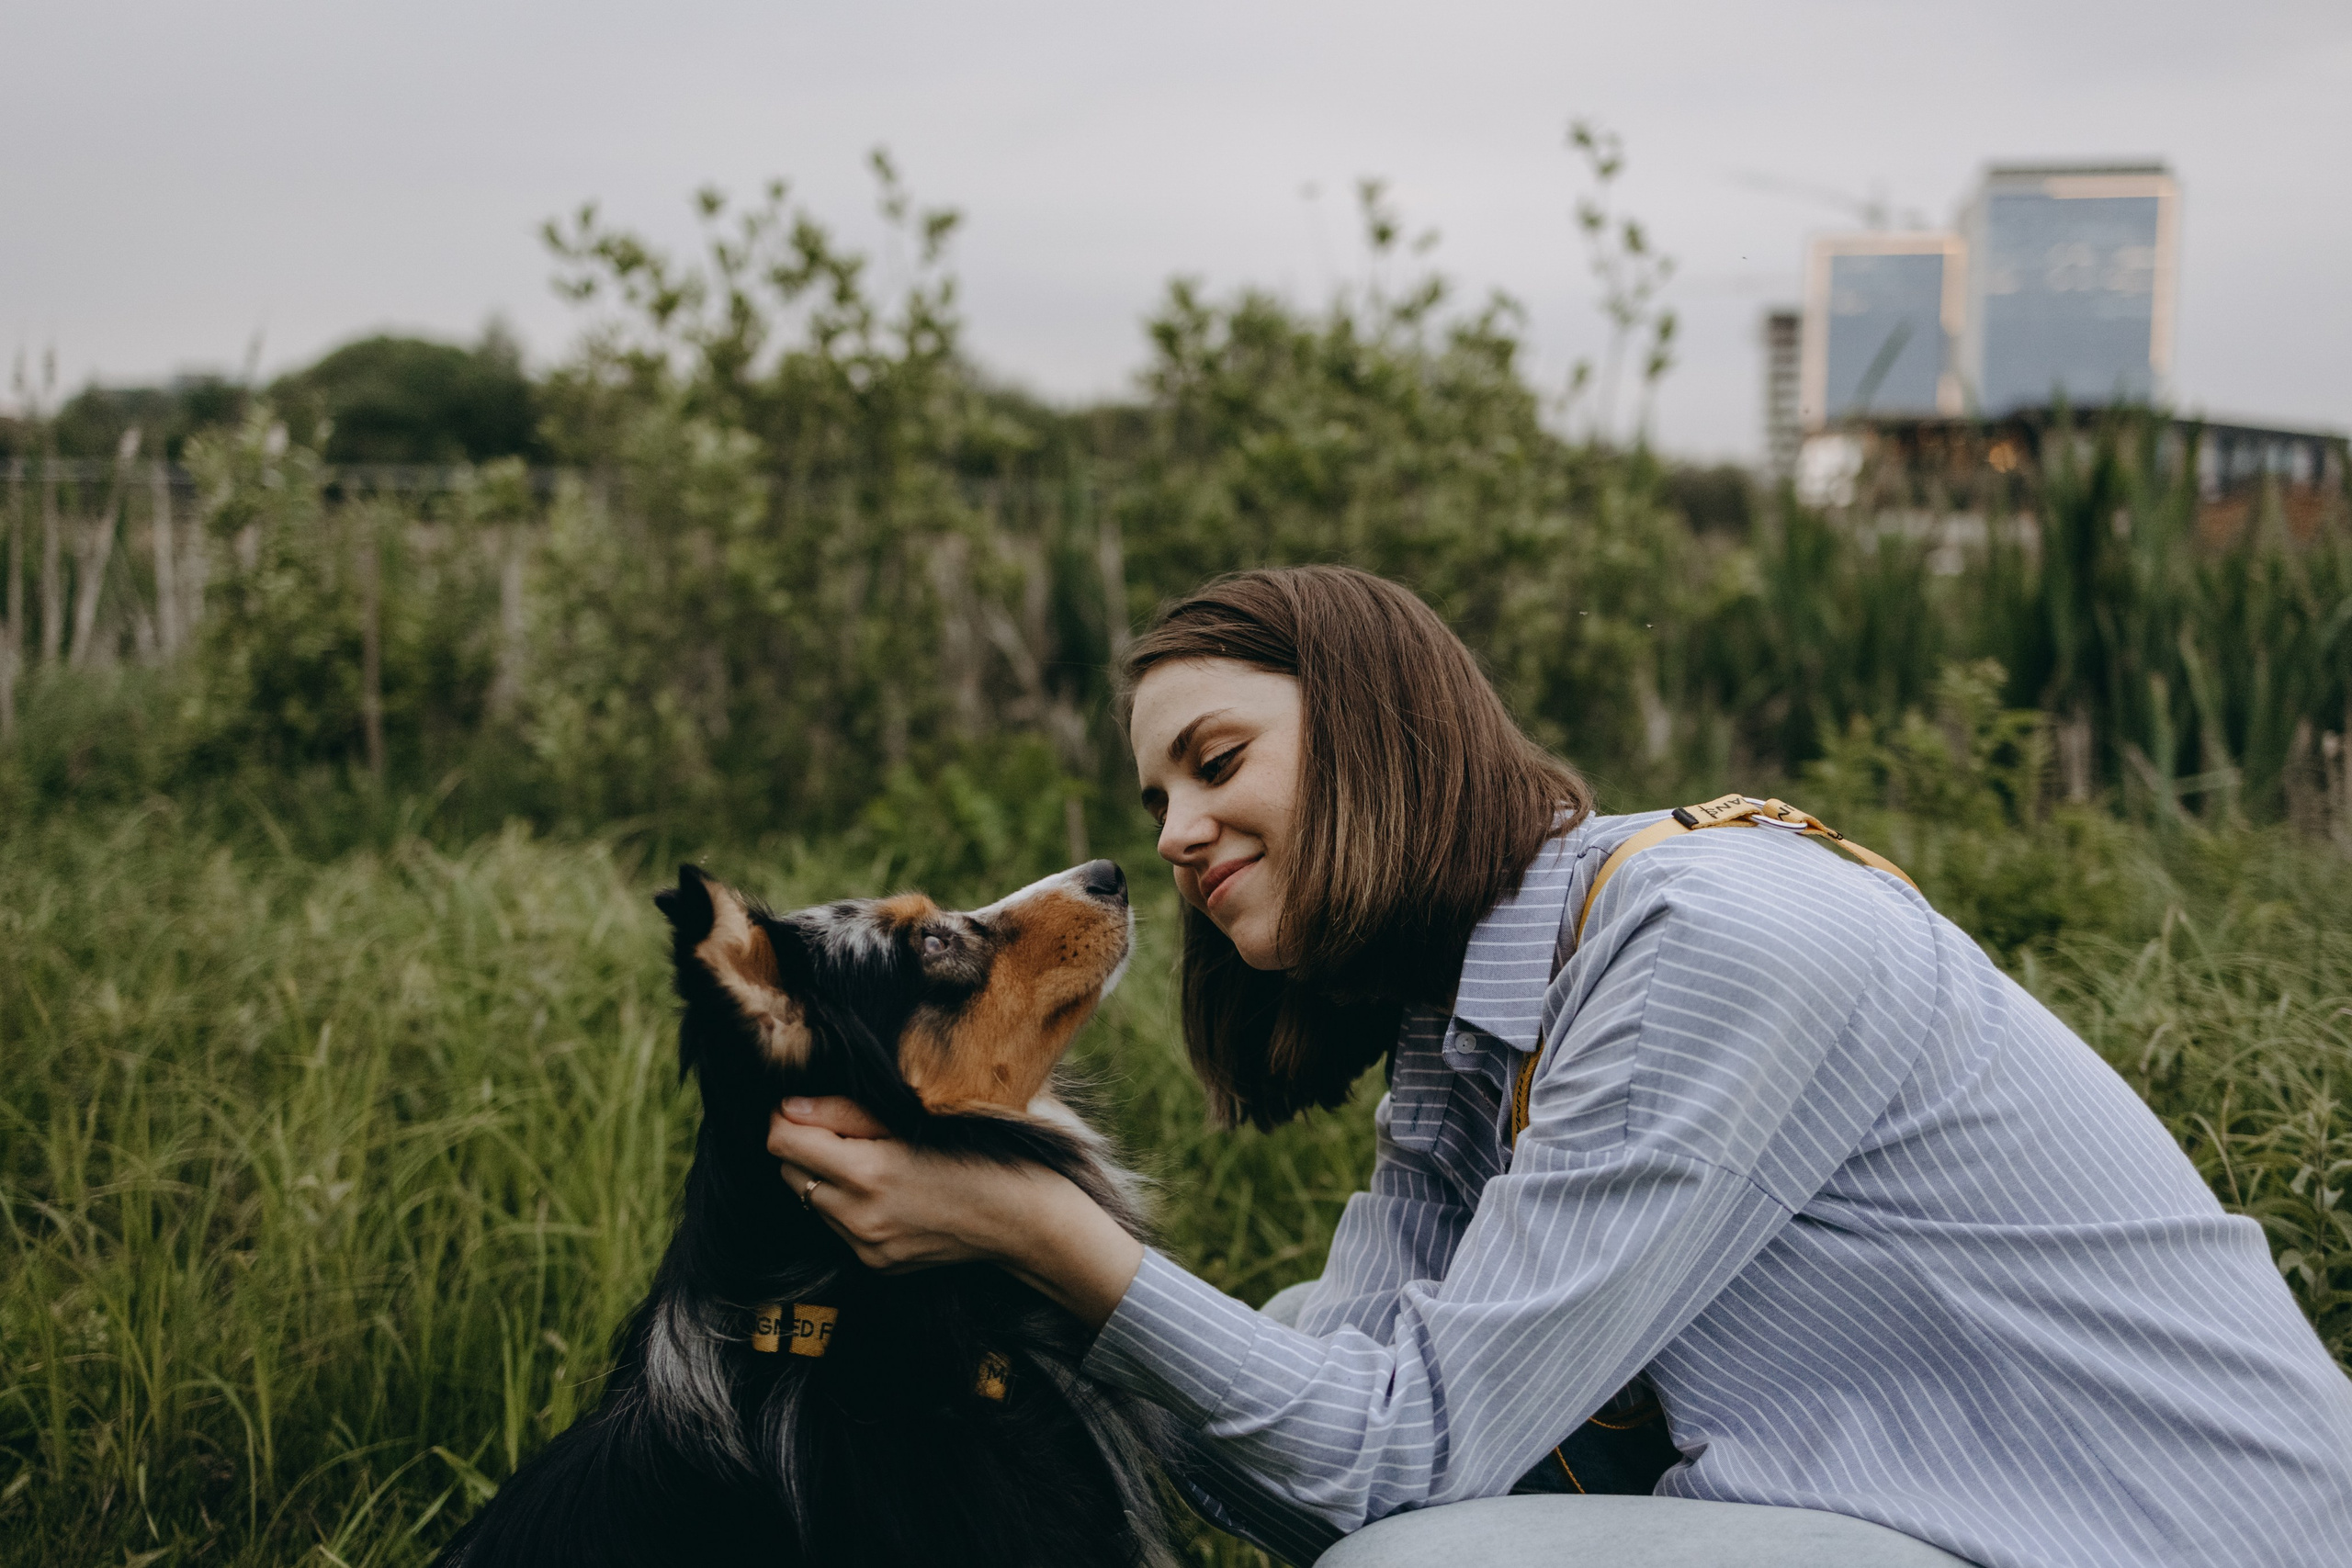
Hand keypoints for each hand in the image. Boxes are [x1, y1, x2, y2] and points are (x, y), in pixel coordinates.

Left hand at [767, 1097, 1144, 1328]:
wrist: (1025, 1219)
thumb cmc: (982, 1153)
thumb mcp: (916, 1118)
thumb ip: (845, 1112)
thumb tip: (788, 1106)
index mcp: (867, 1172)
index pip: (780, 1140)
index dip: (789, 1114)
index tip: (811, 1103)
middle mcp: (857, 1217)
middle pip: (787, 1171)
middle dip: (806, 1145)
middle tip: (852, 1128)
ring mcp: (866, 1246)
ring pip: (810, 1199)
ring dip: (827, 1174)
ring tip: (876, 1157)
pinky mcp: (877, 1264)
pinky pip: (838, 1226)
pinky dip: (850, 1203)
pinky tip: (892, 1188)